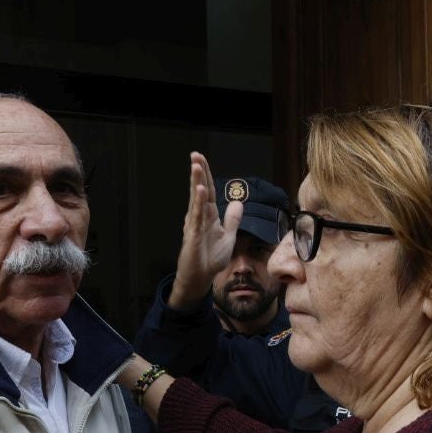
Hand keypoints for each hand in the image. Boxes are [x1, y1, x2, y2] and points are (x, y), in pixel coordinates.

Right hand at [168, 152, 244, 307]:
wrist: (201, 277)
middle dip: (198, 172)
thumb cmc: (210, 258)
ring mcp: (195, 225)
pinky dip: (198, 203)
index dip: (206, 175)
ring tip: (196, 166)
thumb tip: (238, 203)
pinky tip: (199, 191)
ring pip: (197, 200)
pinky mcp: (194, 236)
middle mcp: (199, 217)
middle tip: (195, 155)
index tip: (202, 159)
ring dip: (197, 182)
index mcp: (208, 215)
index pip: (207, 191)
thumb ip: (232, 219)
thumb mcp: (227, 236)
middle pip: (200, 190)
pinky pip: (197, 217)